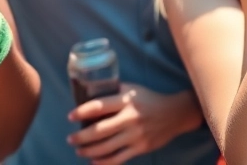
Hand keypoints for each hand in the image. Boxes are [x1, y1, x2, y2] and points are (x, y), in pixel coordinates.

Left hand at [67, 84, 201, 164]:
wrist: (176, 113)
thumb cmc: (150, 99)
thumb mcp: (134, 90)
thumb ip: (115, 92)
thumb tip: (91, 93)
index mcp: (127, 101)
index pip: (99, 106)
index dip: (82, 112)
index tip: (70, 117)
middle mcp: (130, 118)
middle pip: (99, 130)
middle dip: (81, 137)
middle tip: (70, 139)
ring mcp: (136, 135)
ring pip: (106, 147)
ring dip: (88, 150)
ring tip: (79, 150)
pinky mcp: (141, 147)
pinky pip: (118, 158)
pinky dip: (104, 162)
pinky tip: (94, 161)